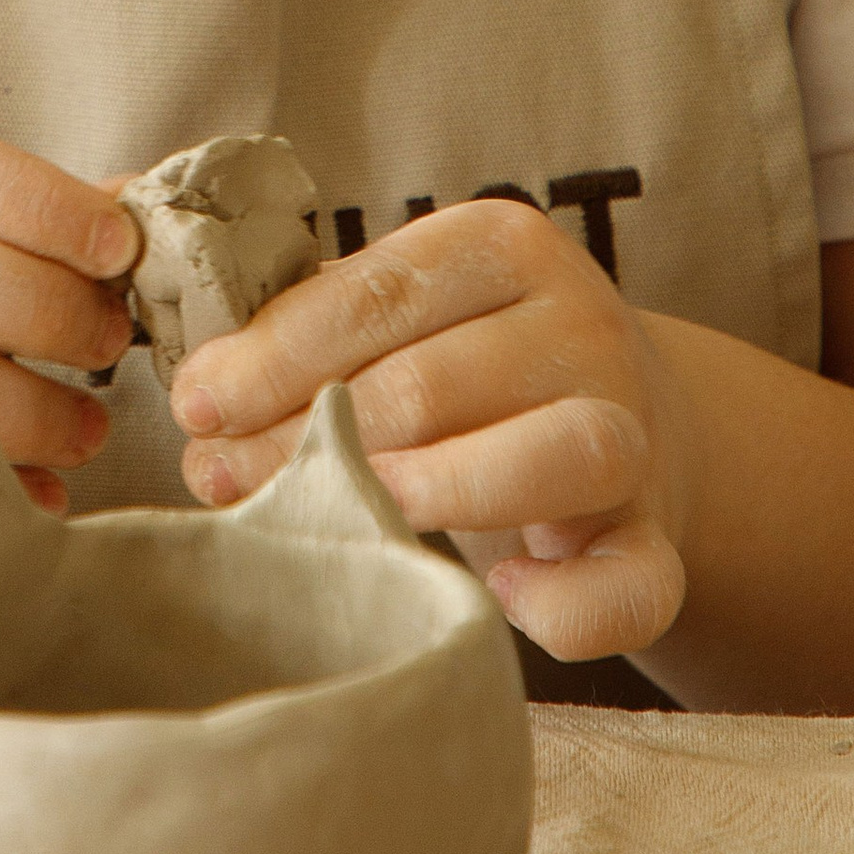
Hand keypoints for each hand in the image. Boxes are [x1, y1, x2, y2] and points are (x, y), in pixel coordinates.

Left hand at [163, 195, 691, 662]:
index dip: (275, 356)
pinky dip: (566, 606)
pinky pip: (631, 585)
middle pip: (434, 385)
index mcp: (506, 247)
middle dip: (308, 440)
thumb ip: (312, 333)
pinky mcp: (660, 538)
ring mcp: (635, 433)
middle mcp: (582, 326)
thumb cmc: (468, 367)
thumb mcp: (403, 316)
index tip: (194, 405)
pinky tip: (499, 600)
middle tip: (219, 477)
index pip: (379, 293)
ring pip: (551, 456)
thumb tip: (199, 397)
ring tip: (334, 524)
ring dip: (424, 496)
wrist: (629, 420)